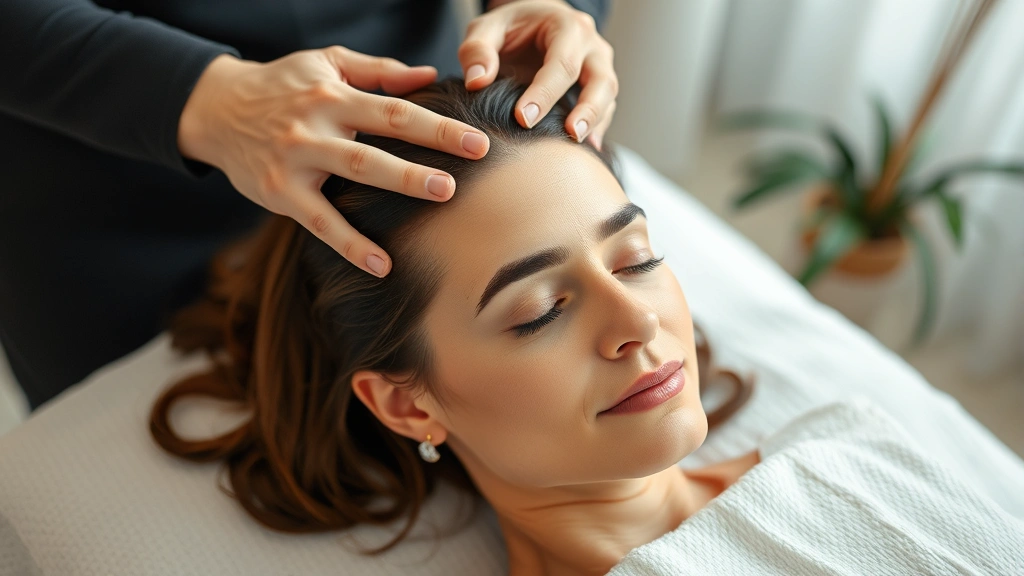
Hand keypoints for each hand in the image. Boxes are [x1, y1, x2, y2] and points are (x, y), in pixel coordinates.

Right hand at [177, 47, 490, 276]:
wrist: (216, 109)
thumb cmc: (282, 85)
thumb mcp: (325, 64)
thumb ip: (377, 71)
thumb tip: (429, 75)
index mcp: (334, 93)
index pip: (395, 109)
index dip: (437, 127)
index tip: (477, 142)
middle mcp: (316, 124)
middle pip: (377, 142)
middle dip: (423, 159)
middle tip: (462, 178)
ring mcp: (296, 159)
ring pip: (352, 174)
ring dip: (397, 186)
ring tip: (437, 201)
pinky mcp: (279, 192)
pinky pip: (319, 222)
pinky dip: (349, 244)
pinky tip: (380, 264)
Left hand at [459, 0, 616, 148]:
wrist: (531, 25)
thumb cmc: (510, 28)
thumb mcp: (487, 28)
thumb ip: (476, 50)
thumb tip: (476, 82)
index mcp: (565, 26)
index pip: (562, 62)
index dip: (545, 92)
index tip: (523, 118)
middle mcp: (590, 45)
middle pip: (600, 79)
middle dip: (587, 109)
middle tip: (569, 134)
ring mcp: (599, 66)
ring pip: (608, 95)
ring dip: (596, 121)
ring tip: (577, 144)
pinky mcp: (598, 86)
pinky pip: (605, 109)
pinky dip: (597, 128)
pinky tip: (585, 150)